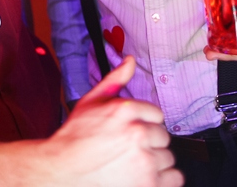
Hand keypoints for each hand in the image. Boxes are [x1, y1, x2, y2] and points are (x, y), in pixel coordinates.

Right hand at [43, 56, 183, 186]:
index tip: (130, 133)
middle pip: (163, 136)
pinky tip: (144, 176)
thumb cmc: (75, 138)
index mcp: (125, 110)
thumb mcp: (90, 102)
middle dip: (149, 143)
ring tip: (133, 164)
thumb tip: (130, 61)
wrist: (62, 171)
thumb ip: (114, 80)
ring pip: (169, 157)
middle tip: (128, 150)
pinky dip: (163, 179)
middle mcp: (137, 133)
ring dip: (155, 162)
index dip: (143, 124)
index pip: (157, 115)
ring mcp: (144, 160)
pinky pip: (174, 178)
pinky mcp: (148, 183)